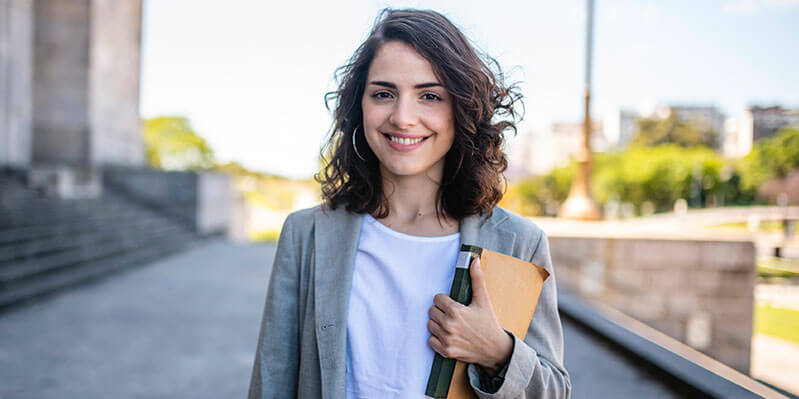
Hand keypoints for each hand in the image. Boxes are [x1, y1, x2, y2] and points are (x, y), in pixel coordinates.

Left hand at [428, 257, 513, 374]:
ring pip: (430, 325)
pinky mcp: (446, 351)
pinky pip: (431, 340)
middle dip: (440, 311)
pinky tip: (448, 335)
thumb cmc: (489, 323)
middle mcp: (449, 325)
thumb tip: (474, 260)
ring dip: (438, 324)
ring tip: (451, 324)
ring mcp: (447, 339)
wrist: (495, 350)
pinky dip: (437, 338)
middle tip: (453, 315)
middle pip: (431, 311)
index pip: (436, 299)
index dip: (444, 300)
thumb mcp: (484, 300)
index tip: (453, 304)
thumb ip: (477, 279)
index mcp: (456, 311)